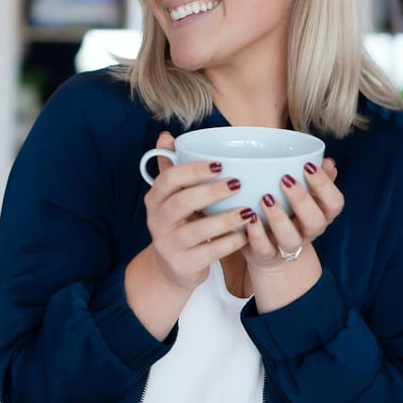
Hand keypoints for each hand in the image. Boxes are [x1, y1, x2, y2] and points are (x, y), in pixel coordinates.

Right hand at [142, 131, 253, 291]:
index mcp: (155, 199)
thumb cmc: (179, 223)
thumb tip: (166, 135)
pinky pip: (210, 252)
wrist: (172, 267)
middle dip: (211, 192)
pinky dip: (229, 243)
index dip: (194, 170)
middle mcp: (157, 221)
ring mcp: (169, 244)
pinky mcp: (183, 264)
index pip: (169, 179)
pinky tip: (244, 234)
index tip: (220, 164)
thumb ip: (171, 168)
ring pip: (197, 230)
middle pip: (182, 202)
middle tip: (237, 183)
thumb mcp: (171, 198)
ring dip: (225, 219)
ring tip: (248, 211)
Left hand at [241, 158, 341, 311]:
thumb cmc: (290, 215)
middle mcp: (308, 233)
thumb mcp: (305, 198)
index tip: (308, 166)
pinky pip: (264, 248)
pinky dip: (257, 233)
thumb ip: (316, 180)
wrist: (273, 252)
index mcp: (321, 215)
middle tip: (285, 179)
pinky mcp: (266, 254)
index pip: (335, 203)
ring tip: (266, 198)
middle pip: (315, 221)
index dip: (324, 185)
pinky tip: (250, 217)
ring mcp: (287, 246)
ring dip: (279, 218)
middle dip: (302, 199)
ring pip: (291, 239)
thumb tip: (327, 161)